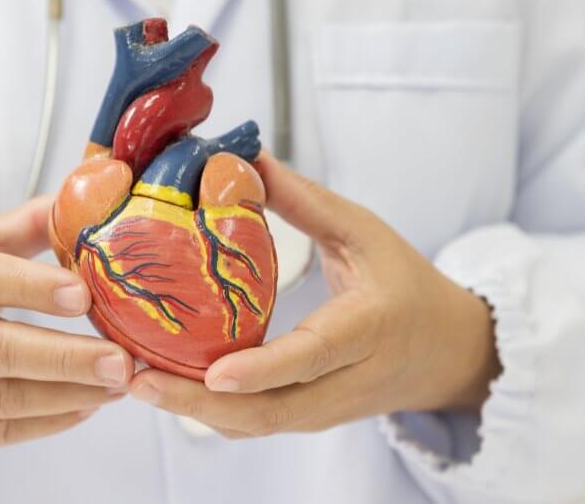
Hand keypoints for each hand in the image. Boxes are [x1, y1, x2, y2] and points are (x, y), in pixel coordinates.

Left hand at [128, 153, 501, 437]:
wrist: (447, 351)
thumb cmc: (405, 282)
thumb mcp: (365, 231)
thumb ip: (305, 201)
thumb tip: (244, 159)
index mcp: (369, 327)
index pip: (314, 355)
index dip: (265, 369)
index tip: (215, 373)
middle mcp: (348, 380)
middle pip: (272, 410)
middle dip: (200, 403)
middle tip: (139, 379)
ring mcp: (327, 410)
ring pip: (258, 426)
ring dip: (194, 412)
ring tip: (137, 383)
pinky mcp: (309, 419)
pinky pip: (256, 425)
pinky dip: (209, 414)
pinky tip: (166, 388)